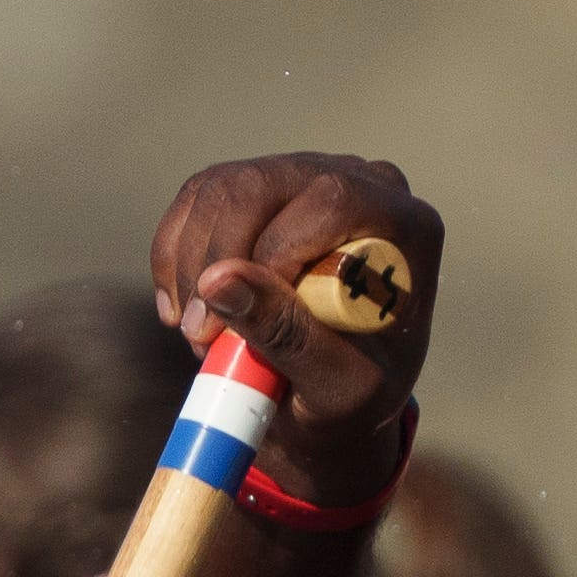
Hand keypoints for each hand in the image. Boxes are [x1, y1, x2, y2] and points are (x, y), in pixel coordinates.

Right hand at [146, 155, 442, 506]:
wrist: (325, 396)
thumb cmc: (347, 398)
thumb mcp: (333, 386)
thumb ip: (287, 335)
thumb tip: (217, 280)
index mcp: (404, 226)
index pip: (331, 199)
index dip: (276, 253)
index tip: (249, 324)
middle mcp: (360, 184)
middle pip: (262, 185)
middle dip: (215, 263)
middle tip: (201, 337)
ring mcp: (305, 178)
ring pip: (219, 190)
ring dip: (190, 268)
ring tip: (201, 333)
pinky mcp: (257, 189)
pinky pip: (195, 199)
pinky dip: (173, 258)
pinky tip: (187, 309)